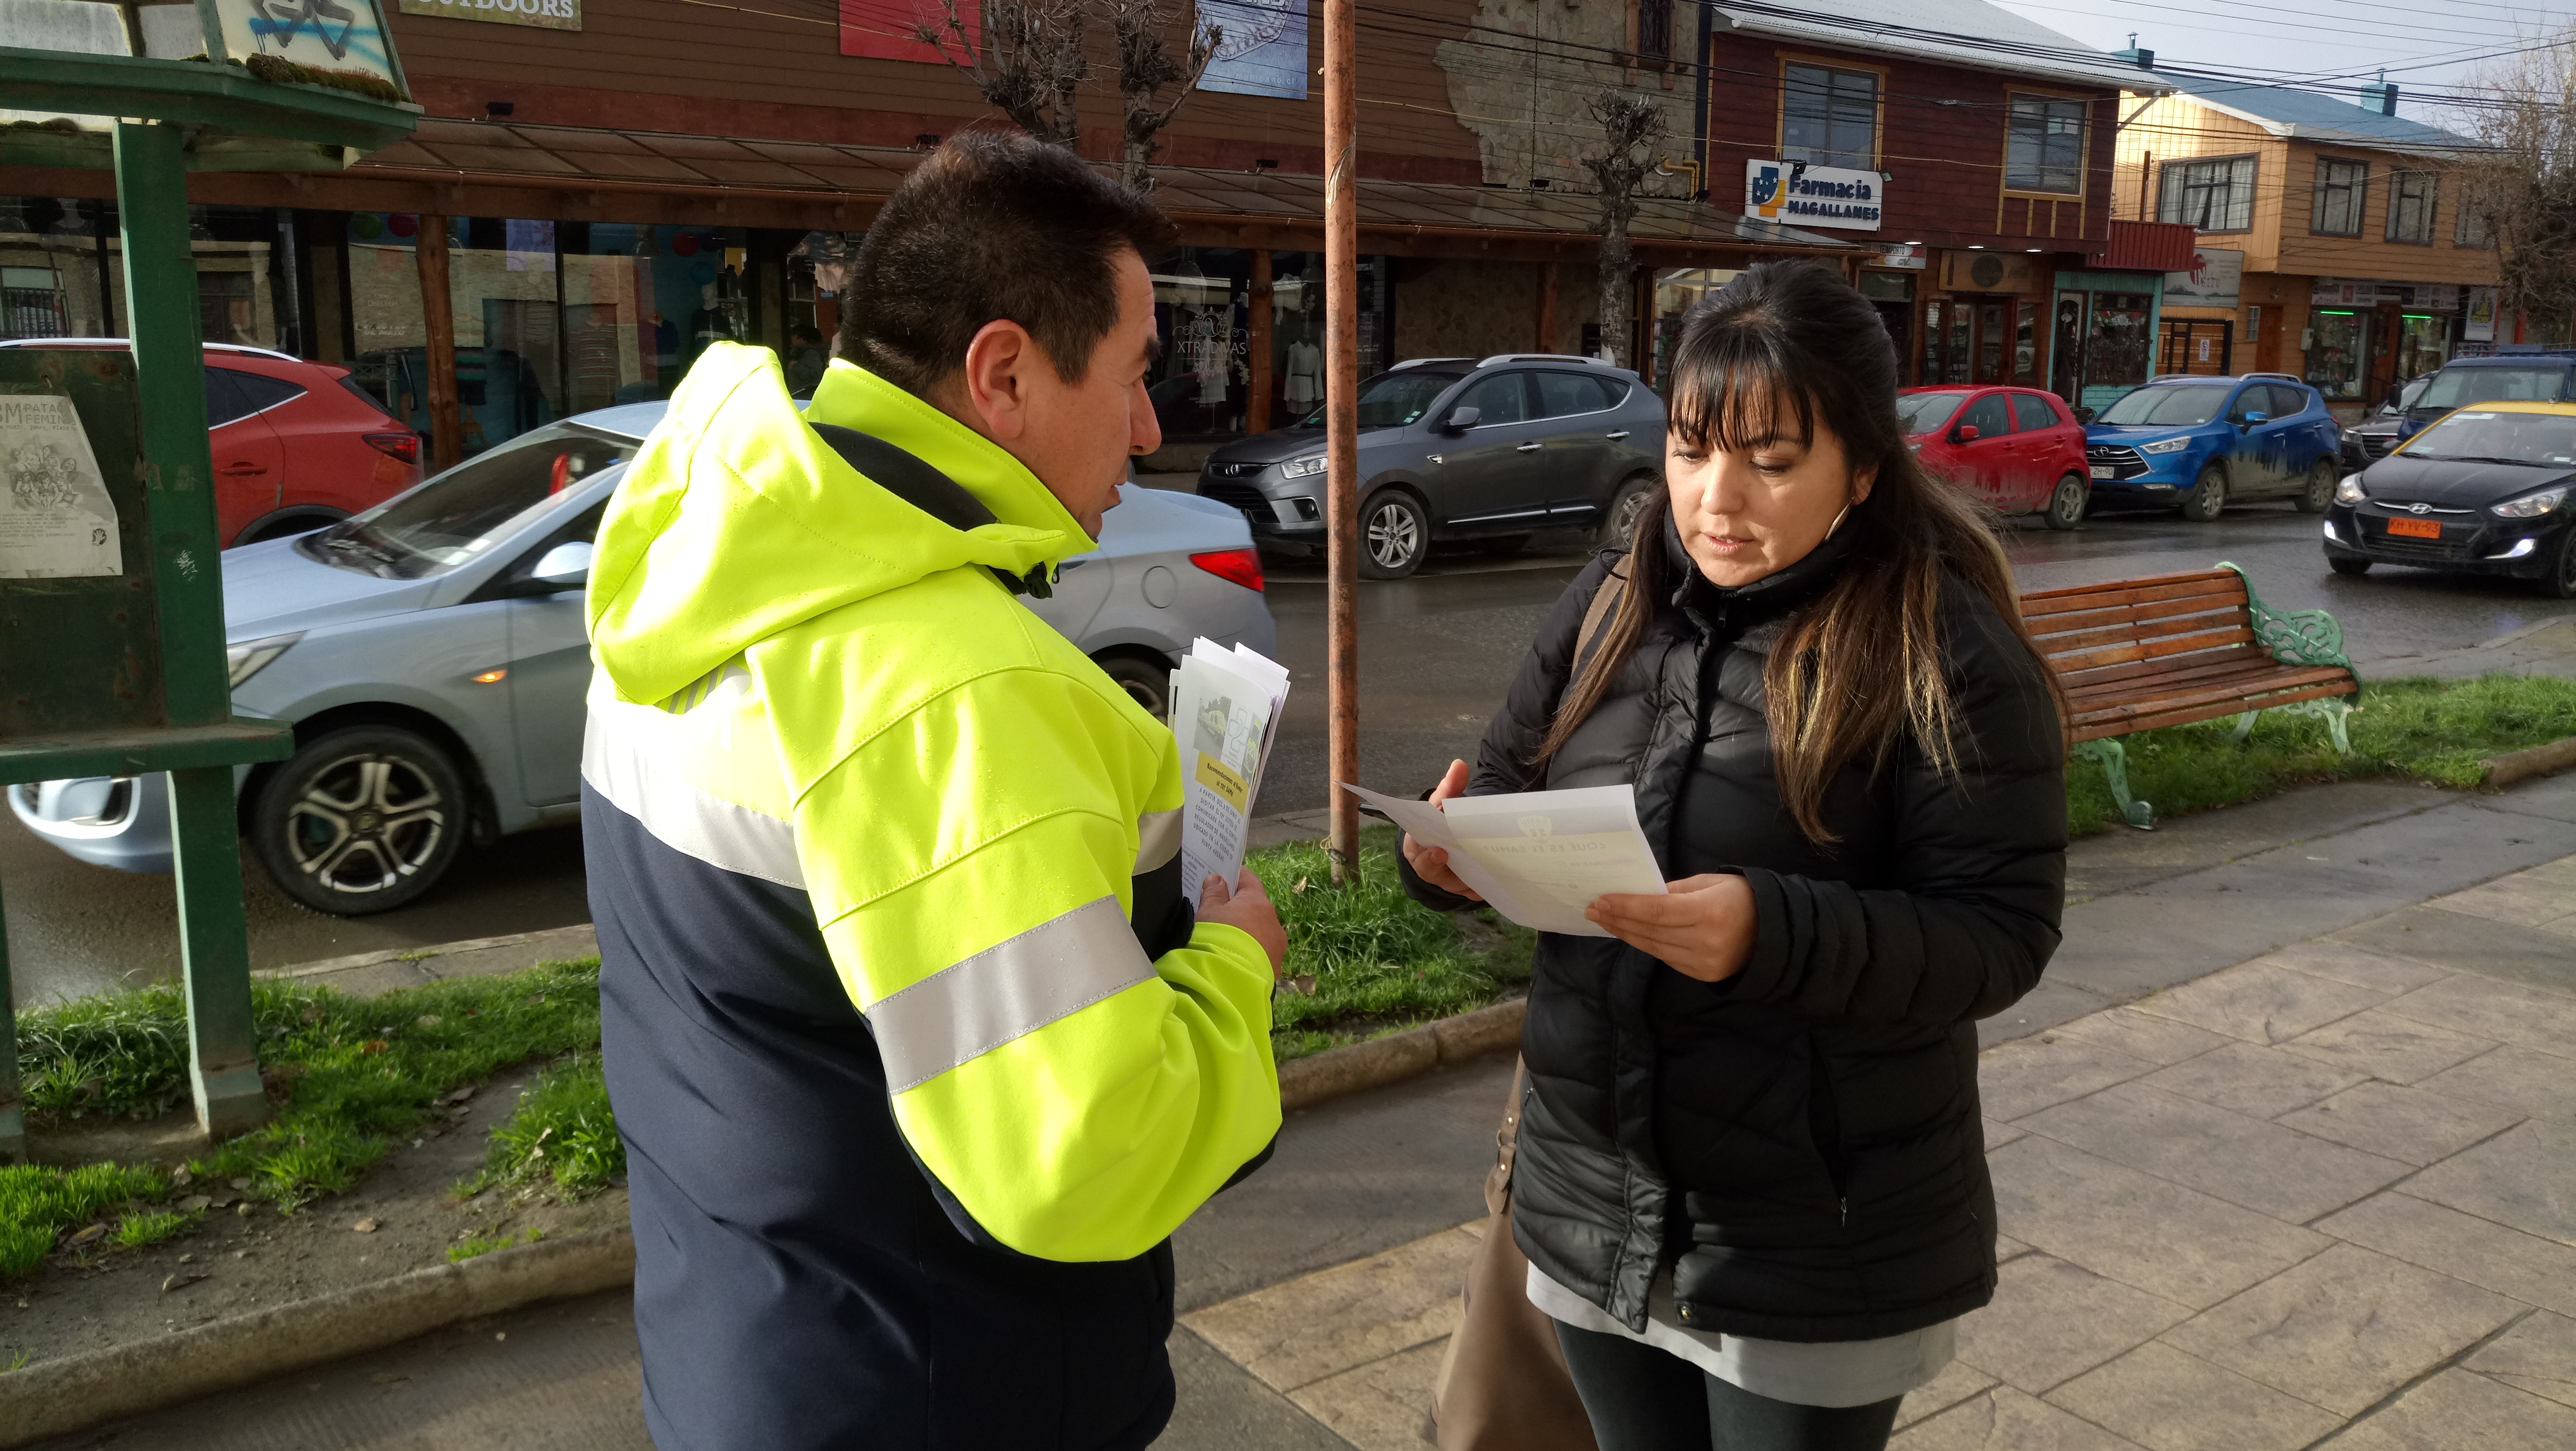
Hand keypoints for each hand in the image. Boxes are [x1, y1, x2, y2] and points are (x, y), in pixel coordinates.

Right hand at [1199, 870, 1285, 980]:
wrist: (1228, 982)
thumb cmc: (1217, 939)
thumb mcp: (1208, 912)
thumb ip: (1213, 893)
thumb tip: (1218, 879)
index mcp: (1258, 902)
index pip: (1249, 880)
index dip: (1235, 878)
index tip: (1223, 879)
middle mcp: (1274, 922)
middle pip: (1257, 908)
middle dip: (1241, 908)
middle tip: (1221, 913)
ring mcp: (1277, 947)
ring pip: (1262, 932)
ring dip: (1248, 932)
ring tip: (1228, 941)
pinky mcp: (1275, 968)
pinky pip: (1262, 953)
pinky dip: (1251, 952)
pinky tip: (1237, 959)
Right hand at [1400, 758, 1483, 902]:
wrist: (1439, 841)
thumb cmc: (1437, 822)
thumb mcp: (1441, 804)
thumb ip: (1449, 787)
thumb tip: (1459, 764)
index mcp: (1417, 845)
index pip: (1419, 851)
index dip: (1429, 856)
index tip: (1440, 851)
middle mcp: (1426, 865)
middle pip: (1434, 873)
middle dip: (1449, 873)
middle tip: (1464, 869)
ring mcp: (1442, 878)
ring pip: (1454, 884)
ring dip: (1467, 883)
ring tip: (1483, 879)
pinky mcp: (1458, 887)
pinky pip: (1468, 892)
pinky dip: (1477, 891)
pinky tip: (1490, 888)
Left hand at [1585, 873, 1755, 982]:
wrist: (1774, 932)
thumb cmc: (1740, 897)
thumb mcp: (1710, 882)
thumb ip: (1674, 890)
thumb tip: (1639, 894)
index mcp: (1709, 912)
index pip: (1656, 910)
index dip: (1625, 906)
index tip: (1601, 900)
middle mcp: (1705, 941)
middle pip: (1650, 931)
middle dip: (1619, 920)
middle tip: (1594, 910)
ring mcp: (1704, 962)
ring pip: (1654, 948)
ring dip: (1627, 934)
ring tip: (1606, 921)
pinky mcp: (1702, 975)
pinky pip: (1666, 958)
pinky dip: (1646, 945)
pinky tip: (1630, 934)